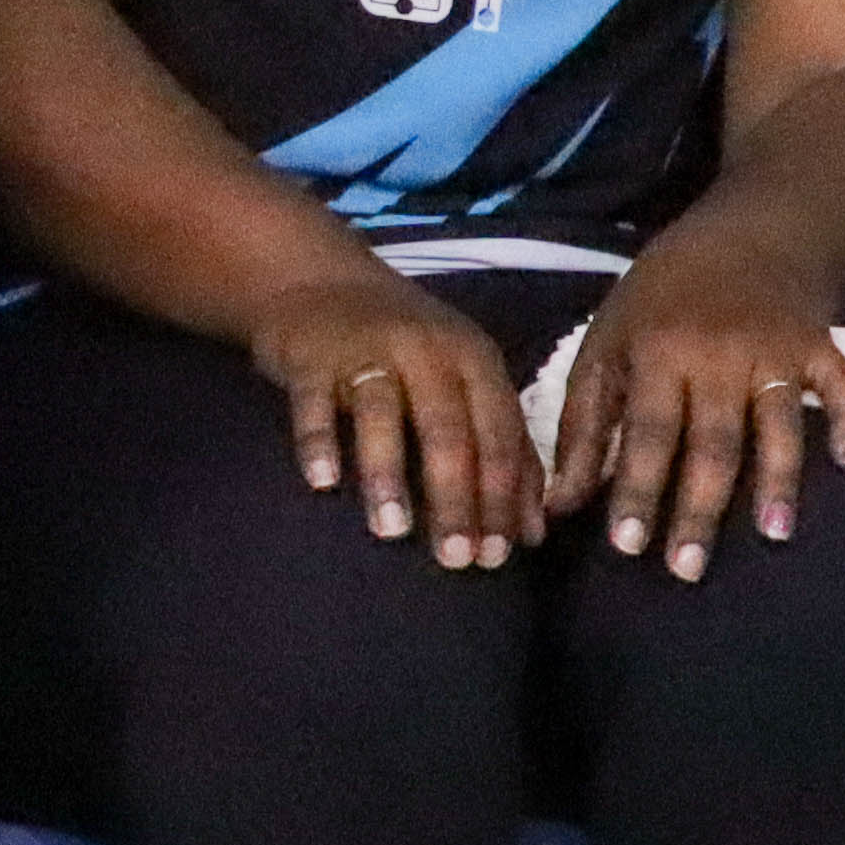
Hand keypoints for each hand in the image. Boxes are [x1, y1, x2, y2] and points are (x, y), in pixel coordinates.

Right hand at [237, 265, 535, 567]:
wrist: (319, 284)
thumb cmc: (404, 348)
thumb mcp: (463, 380)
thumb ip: (501, 446)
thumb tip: (531, 532)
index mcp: (474, 360)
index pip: (498, 436)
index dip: (500, 498)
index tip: (496, 557)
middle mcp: (427, 349)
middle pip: (447, 431)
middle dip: (455, 499)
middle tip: (454, 560)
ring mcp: (367, 349)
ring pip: (383, 415)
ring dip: (389, 474)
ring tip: (392, 531)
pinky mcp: (312, 355)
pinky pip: (314, 401)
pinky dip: (318, 440)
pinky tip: (322, 482)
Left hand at [548, 220, 844, 578]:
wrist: (750, 232)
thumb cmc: (663, 296)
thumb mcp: (609, 341)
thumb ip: (585, 422)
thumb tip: (560, 504)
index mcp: (658, 351)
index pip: (647, 432)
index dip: (637, 489)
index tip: (627, 546)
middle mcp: (718, 355)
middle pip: (711, 443)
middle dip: (698, 508)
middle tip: (687, 569)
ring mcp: (776, 351)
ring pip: (777, 426)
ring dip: (778, 481)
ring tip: (774, 535)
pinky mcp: (821, 346)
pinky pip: (841, 387)